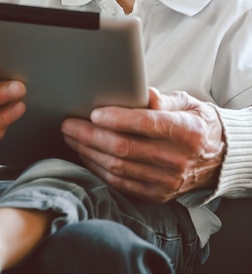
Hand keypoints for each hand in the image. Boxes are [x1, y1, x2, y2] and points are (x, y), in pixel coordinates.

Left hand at [61, 87, 224, 201]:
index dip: (117, 119)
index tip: (94, 112)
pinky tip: (85, 155)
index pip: (146, 124)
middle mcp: (176, 159)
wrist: (217, 157)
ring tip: (71, 136)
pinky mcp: (157, 194)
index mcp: (185, 131)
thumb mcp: (187, 103)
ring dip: (88, 152)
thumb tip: (144, 92)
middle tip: (68, 123)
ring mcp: (166, 181)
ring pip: (118, 167)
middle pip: (124, 148)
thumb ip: (163, 99)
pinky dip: (99, 169)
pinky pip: (121, 183)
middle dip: (90, 135)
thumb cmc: (196, 123)